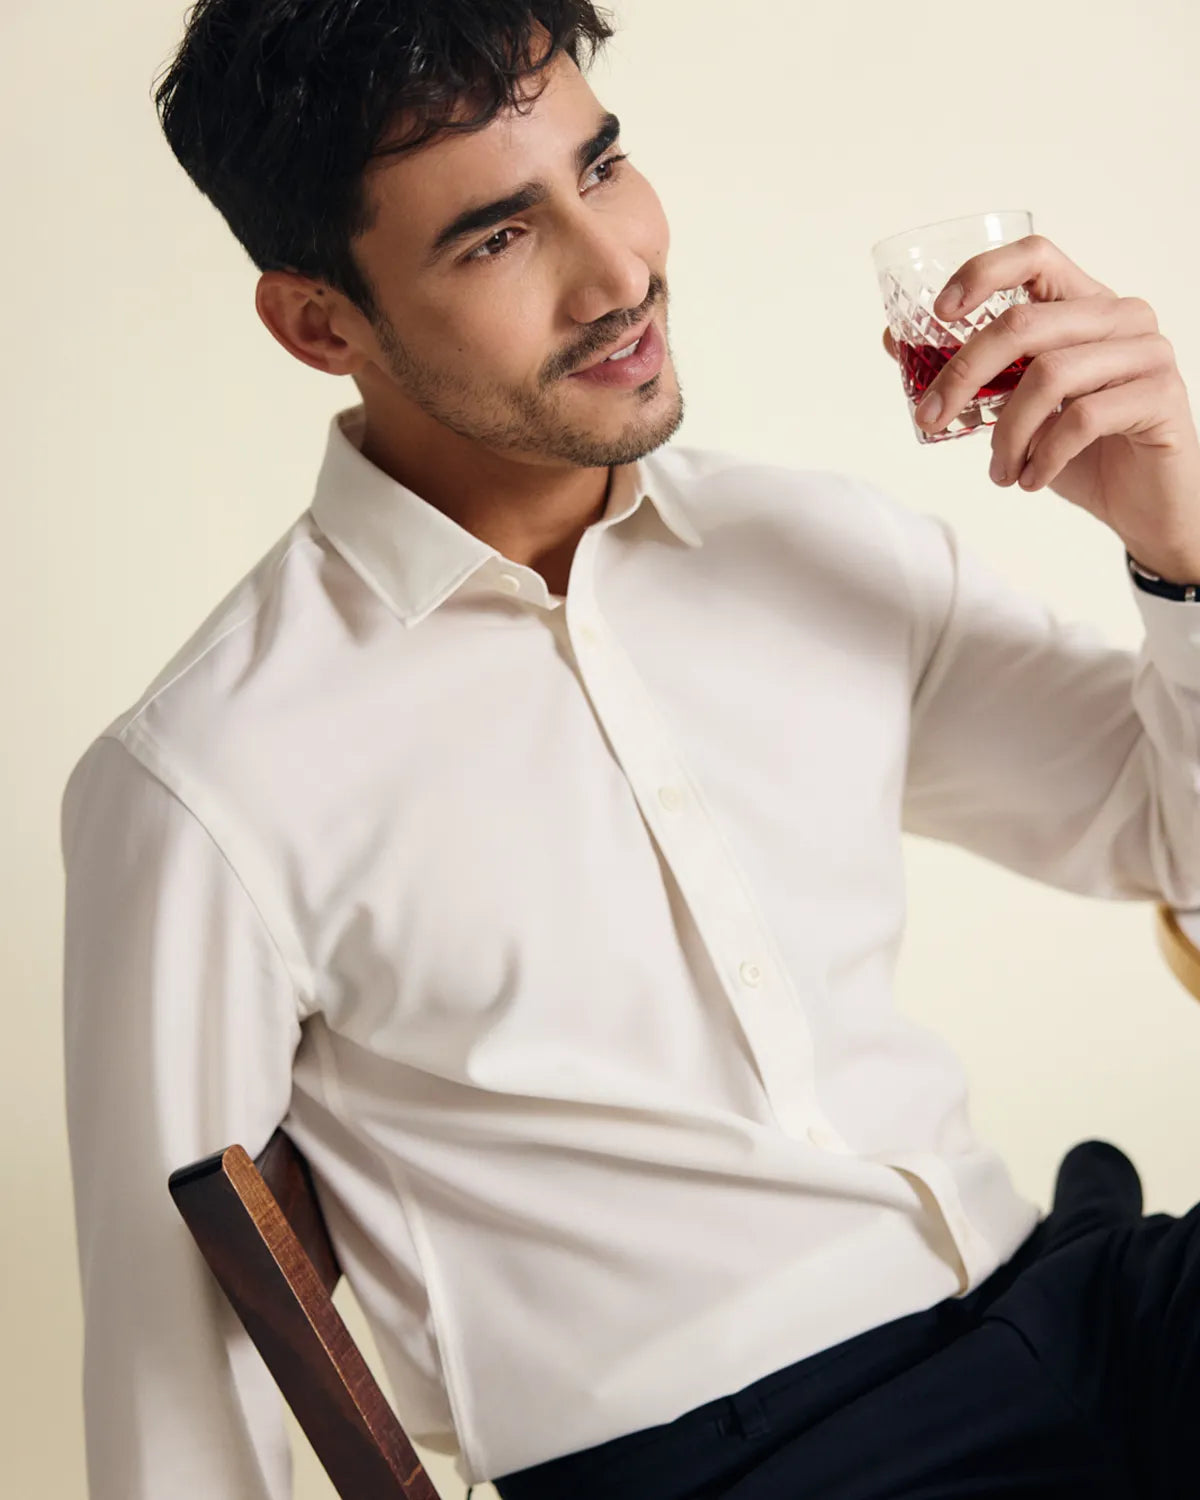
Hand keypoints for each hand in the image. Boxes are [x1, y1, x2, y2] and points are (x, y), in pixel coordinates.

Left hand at [881, 234, 1199, 582]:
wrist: (1142, 506)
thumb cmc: (1078, 451)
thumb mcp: (1013, 407)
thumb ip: (970, 372)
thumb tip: (894, 340)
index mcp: (1083, 304)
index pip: (1034, 256)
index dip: (982, 274)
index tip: (939, 314)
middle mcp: (1120, 314)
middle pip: (1023, 323)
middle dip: (963, 376)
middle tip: (931, 420)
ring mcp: (1146, 350)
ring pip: (1048, 375)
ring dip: (1006, 434)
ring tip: (998, 472)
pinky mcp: (1160, 394)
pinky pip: (1082, 418)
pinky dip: (1042, 456)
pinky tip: (1030, 480)